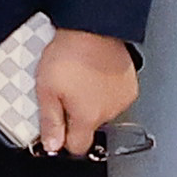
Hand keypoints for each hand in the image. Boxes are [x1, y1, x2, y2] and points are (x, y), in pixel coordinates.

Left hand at [30, 26, 139, 160]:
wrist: (93, 30)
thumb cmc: (69, 56)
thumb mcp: (46, 90)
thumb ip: (50, 122)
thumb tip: (52, 146)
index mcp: (88, 117)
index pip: (78, 147)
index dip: (64, 141)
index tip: (55, 131)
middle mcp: (110, 112)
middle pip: (89, 128)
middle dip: (75, 117)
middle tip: (62, 94)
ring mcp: (122, 99)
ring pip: (102, 112)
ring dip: (90, 103)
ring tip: (77, 80)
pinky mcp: (130, 85)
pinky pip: (114, 97)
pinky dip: (103, 91)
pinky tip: (92, 76)